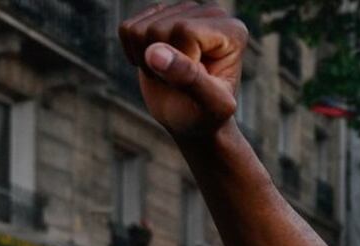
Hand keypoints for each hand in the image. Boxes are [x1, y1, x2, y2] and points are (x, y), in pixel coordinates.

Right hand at [118, 2, 247, 137]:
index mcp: (233, 31)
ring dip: (147, 61)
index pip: (184, 31)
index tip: (196, 82)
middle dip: (161, 64)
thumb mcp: (209, 105)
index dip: (180, 62)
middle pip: (158, 28)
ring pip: (139, 29)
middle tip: (181, 82)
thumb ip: (189, 79)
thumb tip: (155, 53)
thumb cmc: (207, 116)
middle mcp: (211, 13)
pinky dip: (134, 54)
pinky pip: (127, 29)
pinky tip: (157, 64)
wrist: (192, 119)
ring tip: (171, 75)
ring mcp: (183, 11)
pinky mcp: (159, 15)